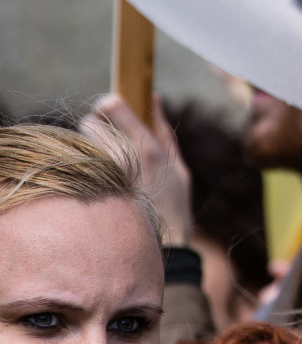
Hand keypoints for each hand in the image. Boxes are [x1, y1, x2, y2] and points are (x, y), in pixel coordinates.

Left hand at [86, 93, 192, 248]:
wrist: (165, 245)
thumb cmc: (173, 205)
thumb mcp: (178, 166)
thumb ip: (164, 132)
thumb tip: (154, 98)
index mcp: (147, 147)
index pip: (112, 106)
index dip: (109, 105)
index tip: (111, 109)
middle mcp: (122, 158)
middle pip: (91, 121)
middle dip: (97, 124)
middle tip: (104, 135)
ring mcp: (105, 174)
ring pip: (83, 142)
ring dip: (90, 145)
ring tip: (103, 160)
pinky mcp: (94, 188)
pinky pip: (81, 165)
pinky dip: (87, 165)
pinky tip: (97, 179)